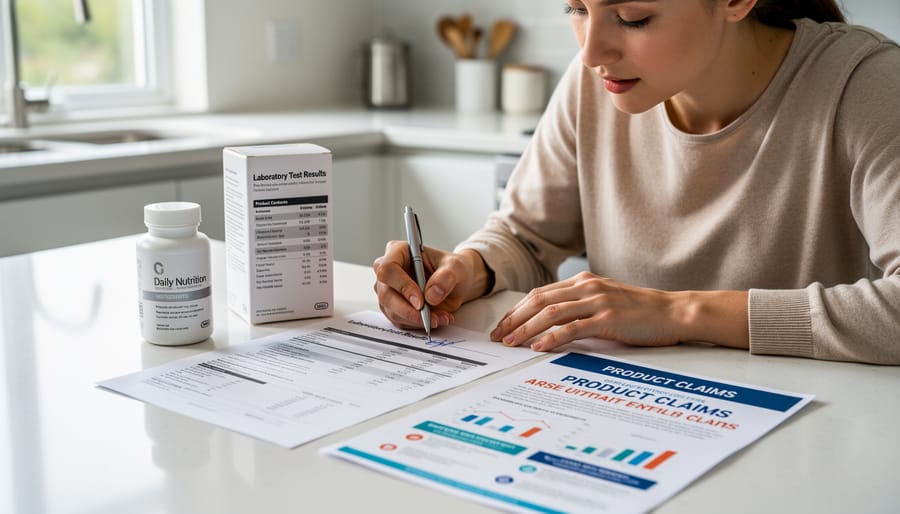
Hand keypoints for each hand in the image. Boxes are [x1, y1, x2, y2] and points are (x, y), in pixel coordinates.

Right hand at [373, 241, 490, 330]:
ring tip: (440, 318)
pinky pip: (400, 321)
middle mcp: (390, 271)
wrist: (457, 282)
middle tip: (429, 317)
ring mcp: (390, 291)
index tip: (420, 301)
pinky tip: (437, 319)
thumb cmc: (453, 268)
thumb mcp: (456, 267)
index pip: (388, 268)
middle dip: (408, 310)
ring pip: (392, 311)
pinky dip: (418, 325)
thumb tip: (431, 295)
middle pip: (386, 294)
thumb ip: (446, 277)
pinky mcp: (395, 307)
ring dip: (416, 320)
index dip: (402, 286)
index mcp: (398, 252)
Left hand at [489, 272, 748, 351]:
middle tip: (497, 336)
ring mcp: (597, 301)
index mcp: (583, 282)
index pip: (540, 294)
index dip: (517, 310)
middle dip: (514, 319)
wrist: (673, 313)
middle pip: (538, 300)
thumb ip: (579, 307)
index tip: (502, 325)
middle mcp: (587, 287)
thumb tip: (551, 324)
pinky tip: (539, 347)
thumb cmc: (640, 312)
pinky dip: (552, 337)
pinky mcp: (608, 318)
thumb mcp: (604, 302)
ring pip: (551, 313)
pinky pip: (573, 328)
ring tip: (511, 342)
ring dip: (526, 329)